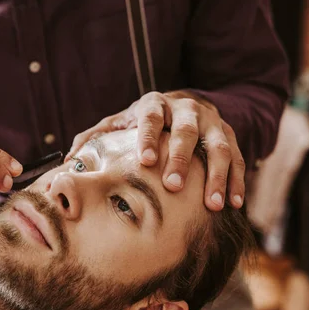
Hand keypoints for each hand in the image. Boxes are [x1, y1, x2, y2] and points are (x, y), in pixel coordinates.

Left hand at [67, 91, 244, 210]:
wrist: (181, 105)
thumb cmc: (142, 121)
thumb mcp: (119, 123)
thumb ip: (95, 137)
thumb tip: (69, 158)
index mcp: (155, 105)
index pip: (150, 118)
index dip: (147, 138)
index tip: (145, 162)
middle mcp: (187, 109)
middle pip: (186, 131)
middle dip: (181, 158)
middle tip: (174, 186)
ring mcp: (211, 122)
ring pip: (219, 146)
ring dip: (217, 176)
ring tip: (213, 204)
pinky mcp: (229, 135)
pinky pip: (239, 157)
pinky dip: (237, 180)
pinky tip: (234, 203)